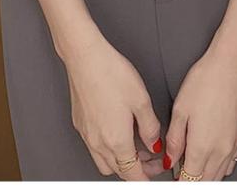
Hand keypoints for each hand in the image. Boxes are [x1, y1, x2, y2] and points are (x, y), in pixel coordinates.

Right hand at [62, 29, 162, 179]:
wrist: (85, 58)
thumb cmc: (112, 73)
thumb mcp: (141, 99)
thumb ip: (150, 127)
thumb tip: (154, 143)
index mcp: (117, 140)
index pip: (133, 174)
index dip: (147, 177)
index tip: (156, 172)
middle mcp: (98, 142)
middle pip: (119, 171)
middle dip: (137, 170)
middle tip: (152, 159)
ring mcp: (86, 134)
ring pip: (104, 162)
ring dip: (121, 161)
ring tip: (136, 146)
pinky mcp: (80, 124)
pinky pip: (94, 147)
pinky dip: (108, 148)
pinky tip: (118, 132)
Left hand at [165, 39, 236, 180]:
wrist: (233, 63)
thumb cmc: (207, 79)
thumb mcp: (180, 108)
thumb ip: (174, 140)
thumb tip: (171, 159)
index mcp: (202, 147)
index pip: (189, 181)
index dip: (179, 183)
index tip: (172, 180)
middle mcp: (221, 150)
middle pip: (205, 181)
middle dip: (191, 181)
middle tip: (179, 171)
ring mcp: (234, 144)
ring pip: (219, 175)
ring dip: (205, 175)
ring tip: (192, 164)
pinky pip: (231, 163)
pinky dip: (220, 167)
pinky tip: (211, 156)